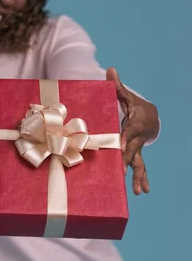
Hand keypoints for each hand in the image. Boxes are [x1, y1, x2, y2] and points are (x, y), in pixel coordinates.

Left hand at [106, 67, 158, 194]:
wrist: (150, 115)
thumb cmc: (134, 104)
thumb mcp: (126, 95)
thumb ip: (117, 85)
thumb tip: (110, 69)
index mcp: (135, 123)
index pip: (129, 132)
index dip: (124, 139)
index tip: (120, 147)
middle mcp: (138, 138)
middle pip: (132, 150)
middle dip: (126, 161)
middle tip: (121, 172)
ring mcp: (138, 147)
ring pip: (139, 162)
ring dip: (139, 176)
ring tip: (138, 191)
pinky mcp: (136, 153)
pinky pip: (139, 167)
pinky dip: (142, 178)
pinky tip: (143, 190)